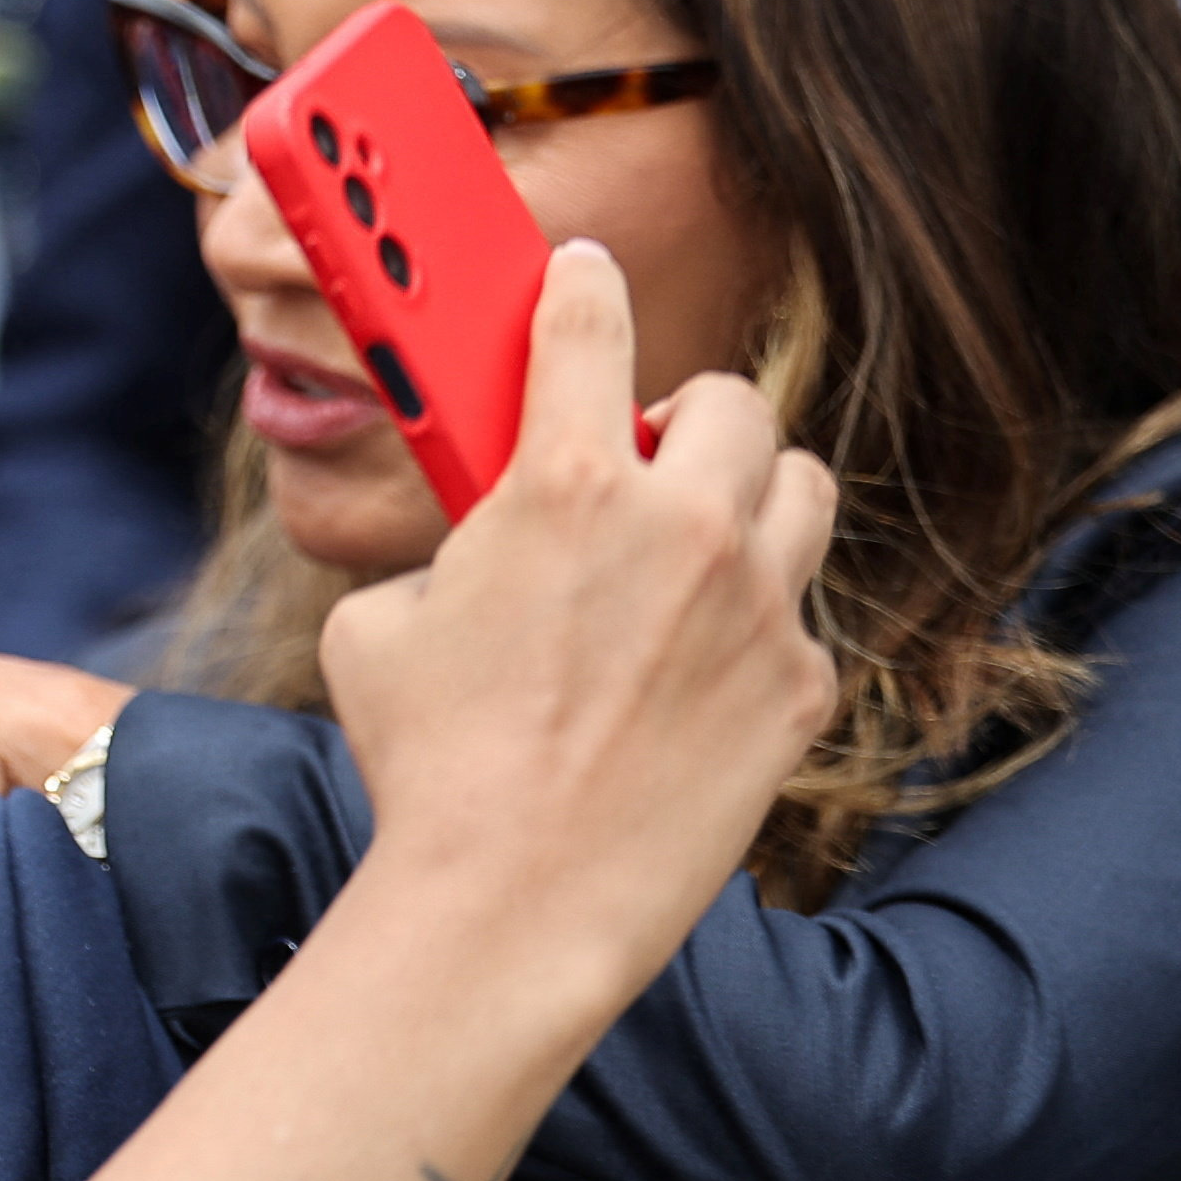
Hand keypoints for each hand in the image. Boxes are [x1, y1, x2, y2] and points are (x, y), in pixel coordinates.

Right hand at [314, 241, 836, 1006]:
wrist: (511, 904)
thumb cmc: (426, 765)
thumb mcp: (379, 622)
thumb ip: (446, 552)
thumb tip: (472, 552)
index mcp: (559, 482)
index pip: (589, 317)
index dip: (583, 283)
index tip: (586, 276)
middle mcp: (677, 523)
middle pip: (730, 399)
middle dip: (683, 420)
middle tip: (642, 463)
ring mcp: (757, 605)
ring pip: (801, 485)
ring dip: (752, 496)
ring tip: (702, 545)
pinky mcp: (800, 686)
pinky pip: (801, 616)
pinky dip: (758, 629)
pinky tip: (701, 676)